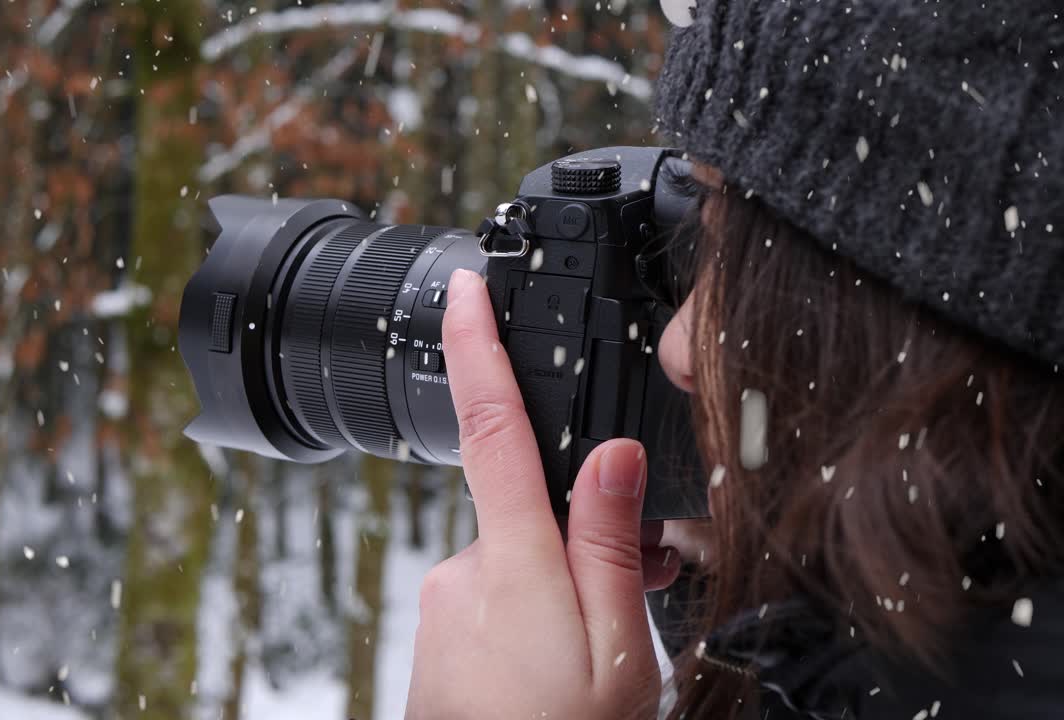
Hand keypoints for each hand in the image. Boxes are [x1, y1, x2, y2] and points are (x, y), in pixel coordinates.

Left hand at [405, 269, 680, 719]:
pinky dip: (530, 614)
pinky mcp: (436, 638)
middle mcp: (462, 572)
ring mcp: (442, 607)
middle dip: (580, 534)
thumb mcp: (620, 652)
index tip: (465, 287)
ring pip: (517, 561)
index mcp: (515, 564)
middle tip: (628, 606)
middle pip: (528, 507)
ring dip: (560, 586)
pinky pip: (491, 598)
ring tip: (592, 659)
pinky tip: (553, 670)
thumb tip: (614, 455)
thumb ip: (613, 546)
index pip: (491, 427)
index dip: (474, 346)